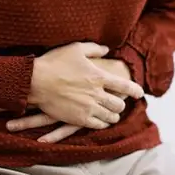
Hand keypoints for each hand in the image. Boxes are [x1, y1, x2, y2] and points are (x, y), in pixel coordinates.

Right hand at [14, 43, 142, 136]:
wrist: (34, 81)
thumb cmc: (54, 62)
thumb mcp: (76, 48)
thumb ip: (94, 48)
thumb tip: (107, 49)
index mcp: (99, 76)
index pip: (125, 86)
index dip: (135, 90)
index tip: (139, 93)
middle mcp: (97, 93)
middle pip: (119, 104)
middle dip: (121, 104)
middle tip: (121, 104)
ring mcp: (88, 107)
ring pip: (110, 116)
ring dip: (113, 115)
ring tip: (112, 114)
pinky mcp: (78, 118)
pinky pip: (98, 125)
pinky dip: (103, 124)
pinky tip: (102, 122)